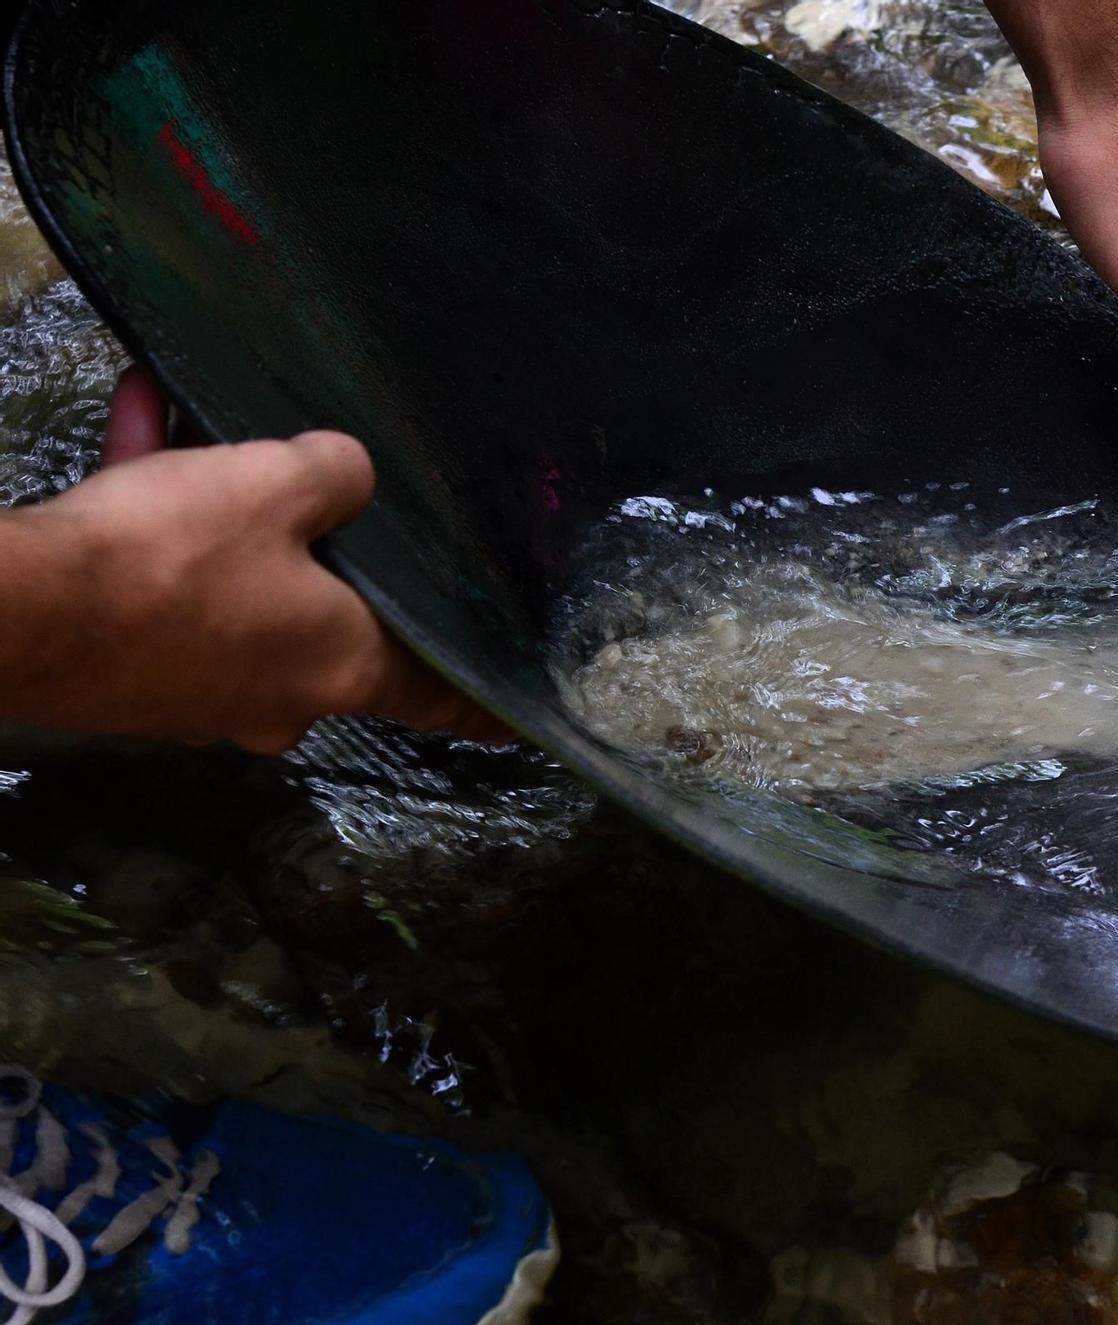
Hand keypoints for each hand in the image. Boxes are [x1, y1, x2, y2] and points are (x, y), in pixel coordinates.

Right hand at [0, 368, 509, 752]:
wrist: (16, 610)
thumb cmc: (170, 558)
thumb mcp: (278, 484)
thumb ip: (338, 476)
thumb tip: (345, 478)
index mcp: (341, 666)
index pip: (436, 696)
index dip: (476, 705)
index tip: (514, 727)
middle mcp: (278, 697)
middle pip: (326, 620)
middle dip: (315, 550)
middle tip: (306, 489)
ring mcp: (200, 691)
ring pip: (233, 586)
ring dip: (215, 507)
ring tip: (191, 424)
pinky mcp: (132, 671)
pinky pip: (164, 584)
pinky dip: (157, 516)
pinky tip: (140, 429)